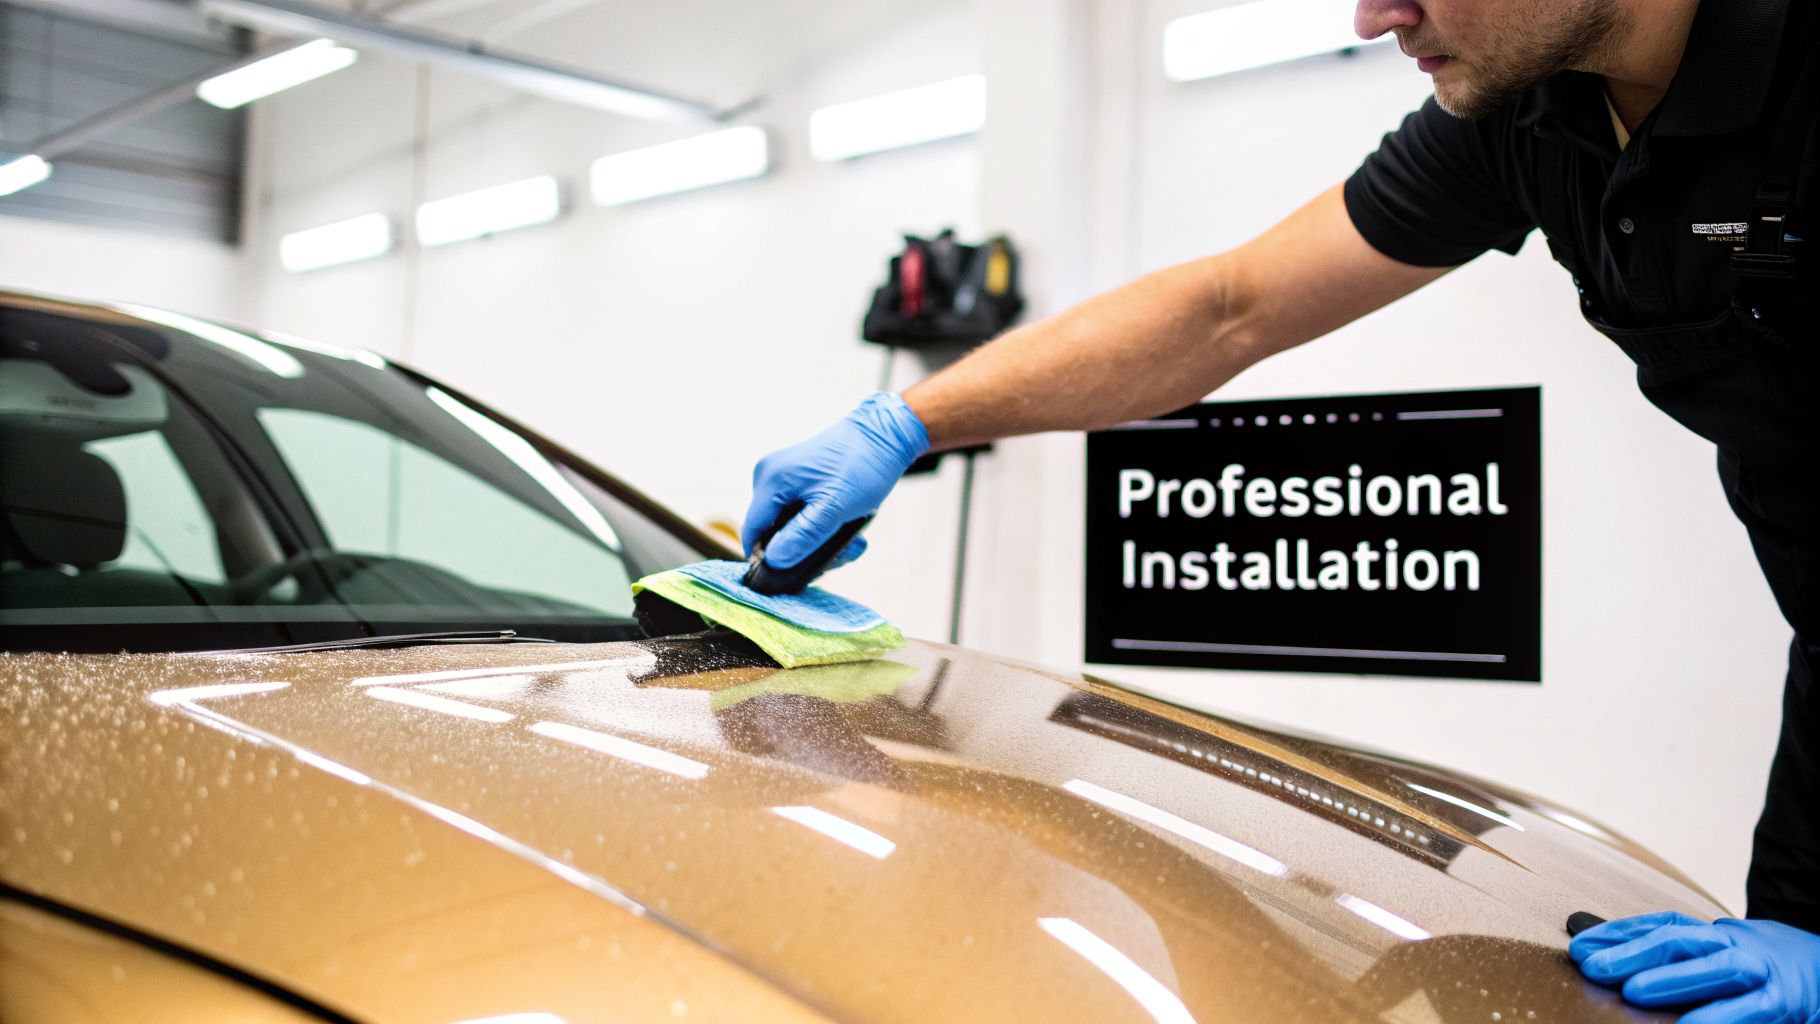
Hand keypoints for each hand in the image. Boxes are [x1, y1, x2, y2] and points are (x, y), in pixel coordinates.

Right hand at [742, 392, 929, 569]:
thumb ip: (803, 535)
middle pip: (772, 531)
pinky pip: (800, 512)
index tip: (798, 573)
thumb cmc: (862, 465)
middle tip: (841, 554)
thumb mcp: (835, 508)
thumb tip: (774, 561)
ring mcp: (783, 476)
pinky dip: (821, 525)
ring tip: (851, 541)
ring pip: (789, 525)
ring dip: (818, 540)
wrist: (885, 433)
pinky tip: (846, 527)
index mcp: (771, 481)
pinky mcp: (798, 478)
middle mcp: (769, 476)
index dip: (769, 559)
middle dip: (804, 550)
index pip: (753, 533)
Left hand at [1571, 911, 1819, 1022]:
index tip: (1579, 947)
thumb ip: (1667, 953)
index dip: (1619, 935)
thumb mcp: (1713, 954)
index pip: (1661, 926)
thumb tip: (1596, 948)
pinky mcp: (1782, 1005)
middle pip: (1681, 942)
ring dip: (1674, 980)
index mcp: (1713, 935)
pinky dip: (1720, 1019)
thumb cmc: (1755, 969)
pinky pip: (1750, 1012)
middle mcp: (1734, 946)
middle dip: (1634, 954)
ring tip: (1634, 993)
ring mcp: (1760, 974)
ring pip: (1718, 969)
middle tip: (1594, 967)